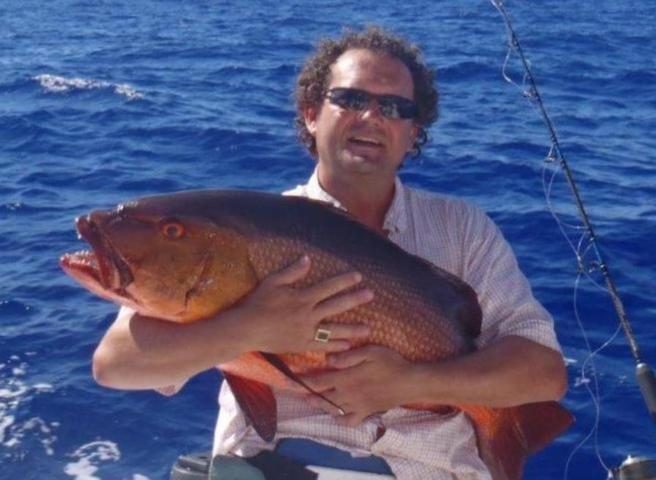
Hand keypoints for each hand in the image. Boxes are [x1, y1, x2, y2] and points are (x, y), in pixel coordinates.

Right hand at [236, 255, 372, 353]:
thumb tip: (307, 258)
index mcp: (302, 298)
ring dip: (352, 329)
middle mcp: (308, 315)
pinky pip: (322, 346)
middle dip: (355, 299)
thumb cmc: (257, 303)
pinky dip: (335, 346)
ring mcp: (306, 332)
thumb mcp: (273, 282)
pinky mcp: (301, 345)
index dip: (344, 281)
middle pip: (336, 306)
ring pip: (334, 330)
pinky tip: (347, 346)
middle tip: (370, 295)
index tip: (358, 276)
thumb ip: (292, 271)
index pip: (328, 287)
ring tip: (368, 329)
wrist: (247, 329)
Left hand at [299, 345, 413, 425]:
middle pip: (322, 397)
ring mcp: (356, 406)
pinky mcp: (366, 412)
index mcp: (346, 378)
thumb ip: (348, 356)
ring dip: (320, 405)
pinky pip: (348, 421)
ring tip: (312, 401)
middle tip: (297, 391)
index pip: (319, 381)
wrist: (410, 382)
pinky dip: (339, 419)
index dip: (304, 381)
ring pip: (332, 409)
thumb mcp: (370, 351)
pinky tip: (336, 414)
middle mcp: (348, 395)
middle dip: (308, 394)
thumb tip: (328, 359)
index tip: (292, 379)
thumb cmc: (390, 362)